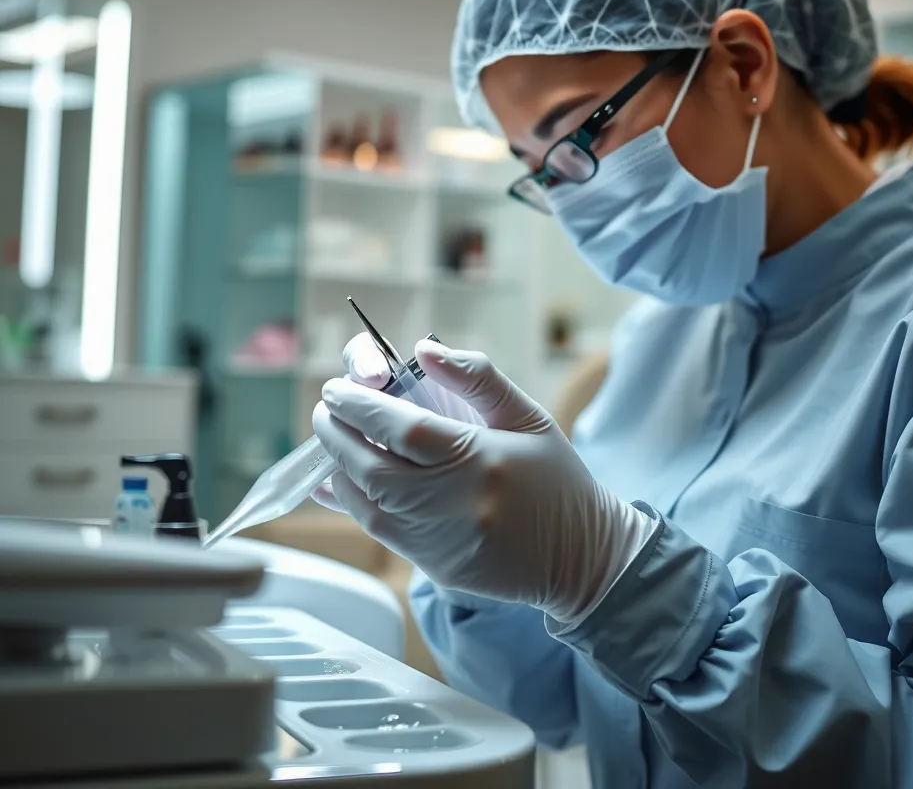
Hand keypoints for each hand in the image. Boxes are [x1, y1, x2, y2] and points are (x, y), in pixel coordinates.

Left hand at [312, 341, 654, 624]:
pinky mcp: (434, 568)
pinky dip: (354, 502)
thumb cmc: (555, 478)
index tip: (337, 389)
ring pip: (367, 503)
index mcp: (481, 459)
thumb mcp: (527, 416)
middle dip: (337, 435)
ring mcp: (441, 542)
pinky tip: (344, 479)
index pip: (403, 429)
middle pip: (372, 467)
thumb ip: (477, 377)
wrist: (581, 556)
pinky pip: (379, 532)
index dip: (360, 407)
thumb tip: (423, 349)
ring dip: (340, 468)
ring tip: (333, 439)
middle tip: (326, 409)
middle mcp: (456, 504)